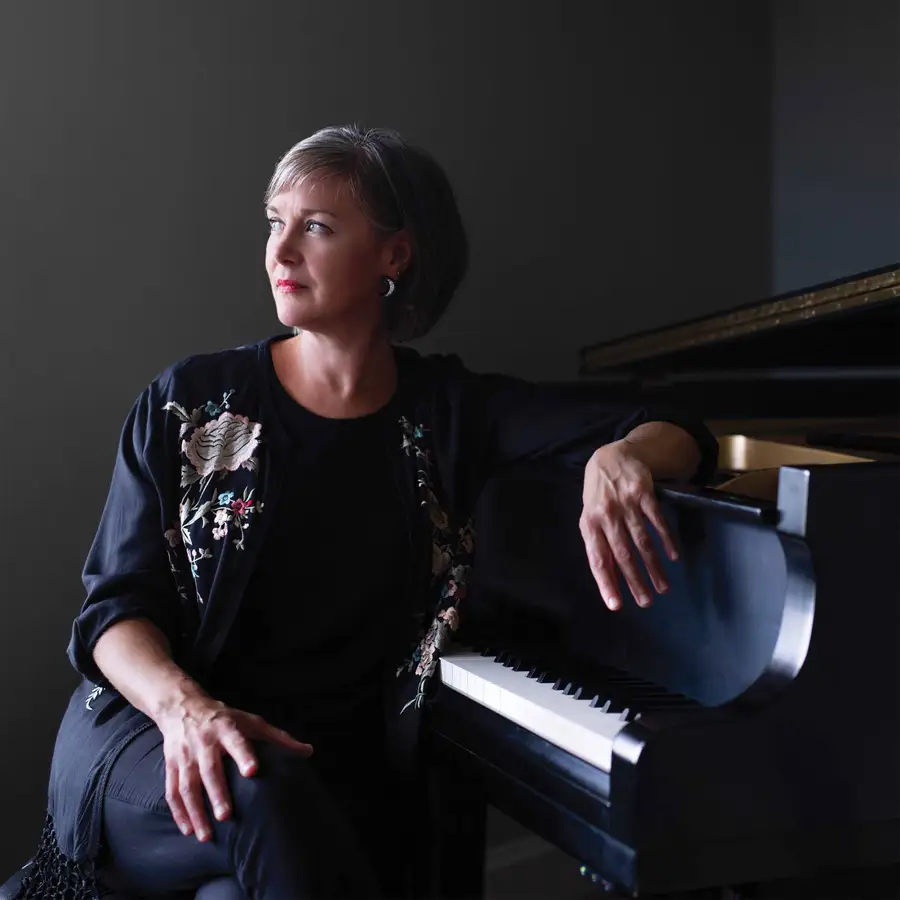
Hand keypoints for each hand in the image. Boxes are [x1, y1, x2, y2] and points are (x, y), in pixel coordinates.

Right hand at [157, 694, 312, 841]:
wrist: (183, 708)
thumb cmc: (225, 718)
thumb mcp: (252, 721)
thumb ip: (278, 738)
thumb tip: (308, 752)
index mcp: (226, 728)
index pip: (236, 741)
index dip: (244, 755)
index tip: (253, 770)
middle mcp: (204, 742)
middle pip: (209, 769)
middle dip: (217, 793)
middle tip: (226, 816)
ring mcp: (185, 756)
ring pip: (187, 786)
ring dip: (196, 811)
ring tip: (206, 835)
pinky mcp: (172, 766)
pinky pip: (172, 792)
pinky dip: (179, 813)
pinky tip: (188, 830)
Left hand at [580, 440, 678, 609]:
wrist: (610, 458)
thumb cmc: (599, 496)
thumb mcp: (591, 519)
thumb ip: (600, 546)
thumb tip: (610, 579)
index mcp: (589, 525)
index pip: (597, 559)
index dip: (606, 583)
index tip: (616, 605)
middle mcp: (606, 515)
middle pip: (622, 554)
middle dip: (635, 581)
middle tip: (647, 601)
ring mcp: (625, 504)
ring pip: (641, 541)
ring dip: (653, 566)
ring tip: (663, 587)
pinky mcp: (643, 493)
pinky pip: (656, 520)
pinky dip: (666, 539)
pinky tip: (672, 556)